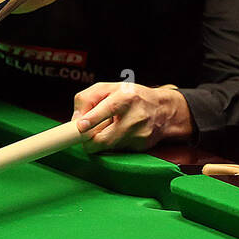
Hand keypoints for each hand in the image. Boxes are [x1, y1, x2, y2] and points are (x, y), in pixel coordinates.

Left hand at [72, 82, 194, 151]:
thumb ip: (87, 98)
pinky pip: (117, 150)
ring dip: (100, 142)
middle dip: (89, 141)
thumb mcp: (108, 88)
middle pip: (105, 138)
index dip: (92, 119)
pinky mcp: (141, 146)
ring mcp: (140, 134)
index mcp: (126, 97)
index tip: (80, 127)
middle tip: (84, 136)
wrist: (163, 110)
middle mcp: (135, 116)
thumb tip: (75, 120)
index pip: (108, 108)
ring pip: (108, 147)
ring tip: (106, 129)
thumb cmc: (131, 97)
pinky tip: (119, 134)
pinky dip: (112, 144)